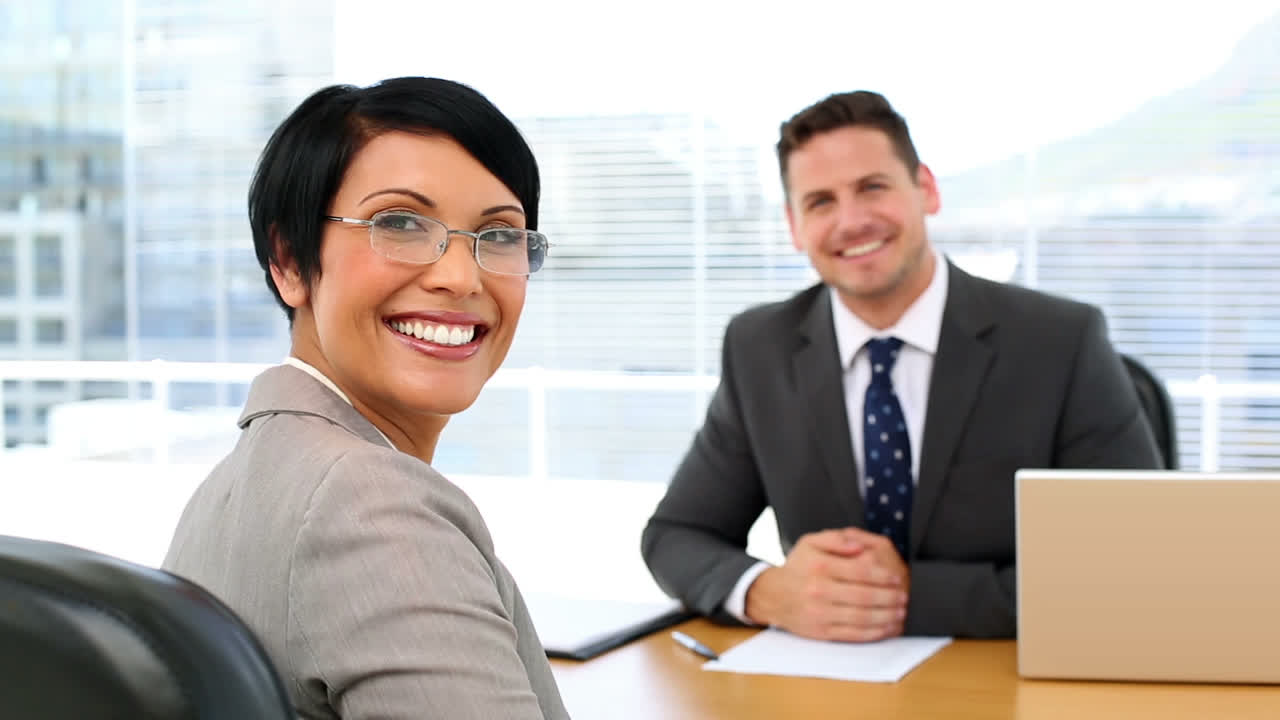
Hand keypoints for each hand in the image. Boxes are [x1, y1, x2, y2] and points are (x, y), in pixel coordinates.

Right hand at [744, 527, 908, 641]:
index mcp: (819, 566)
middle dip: (890, 597)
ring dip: (887, 616)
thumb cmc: (798, 567)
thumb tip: (859, 545)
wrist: (772, 595)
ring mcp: (820, 613)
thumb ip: (835, 539)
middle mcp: (819, 590)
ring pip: (862, 617)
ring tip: (901, 612)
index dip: (883, 575)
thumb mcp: (810, 542)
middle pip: (864, 595)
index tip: (897, 577)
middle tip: (904, 596)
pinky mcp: (822, 632)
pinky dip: (874, 633)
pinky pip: (854, 634)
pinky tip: (887, 627)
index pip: (860, 570)